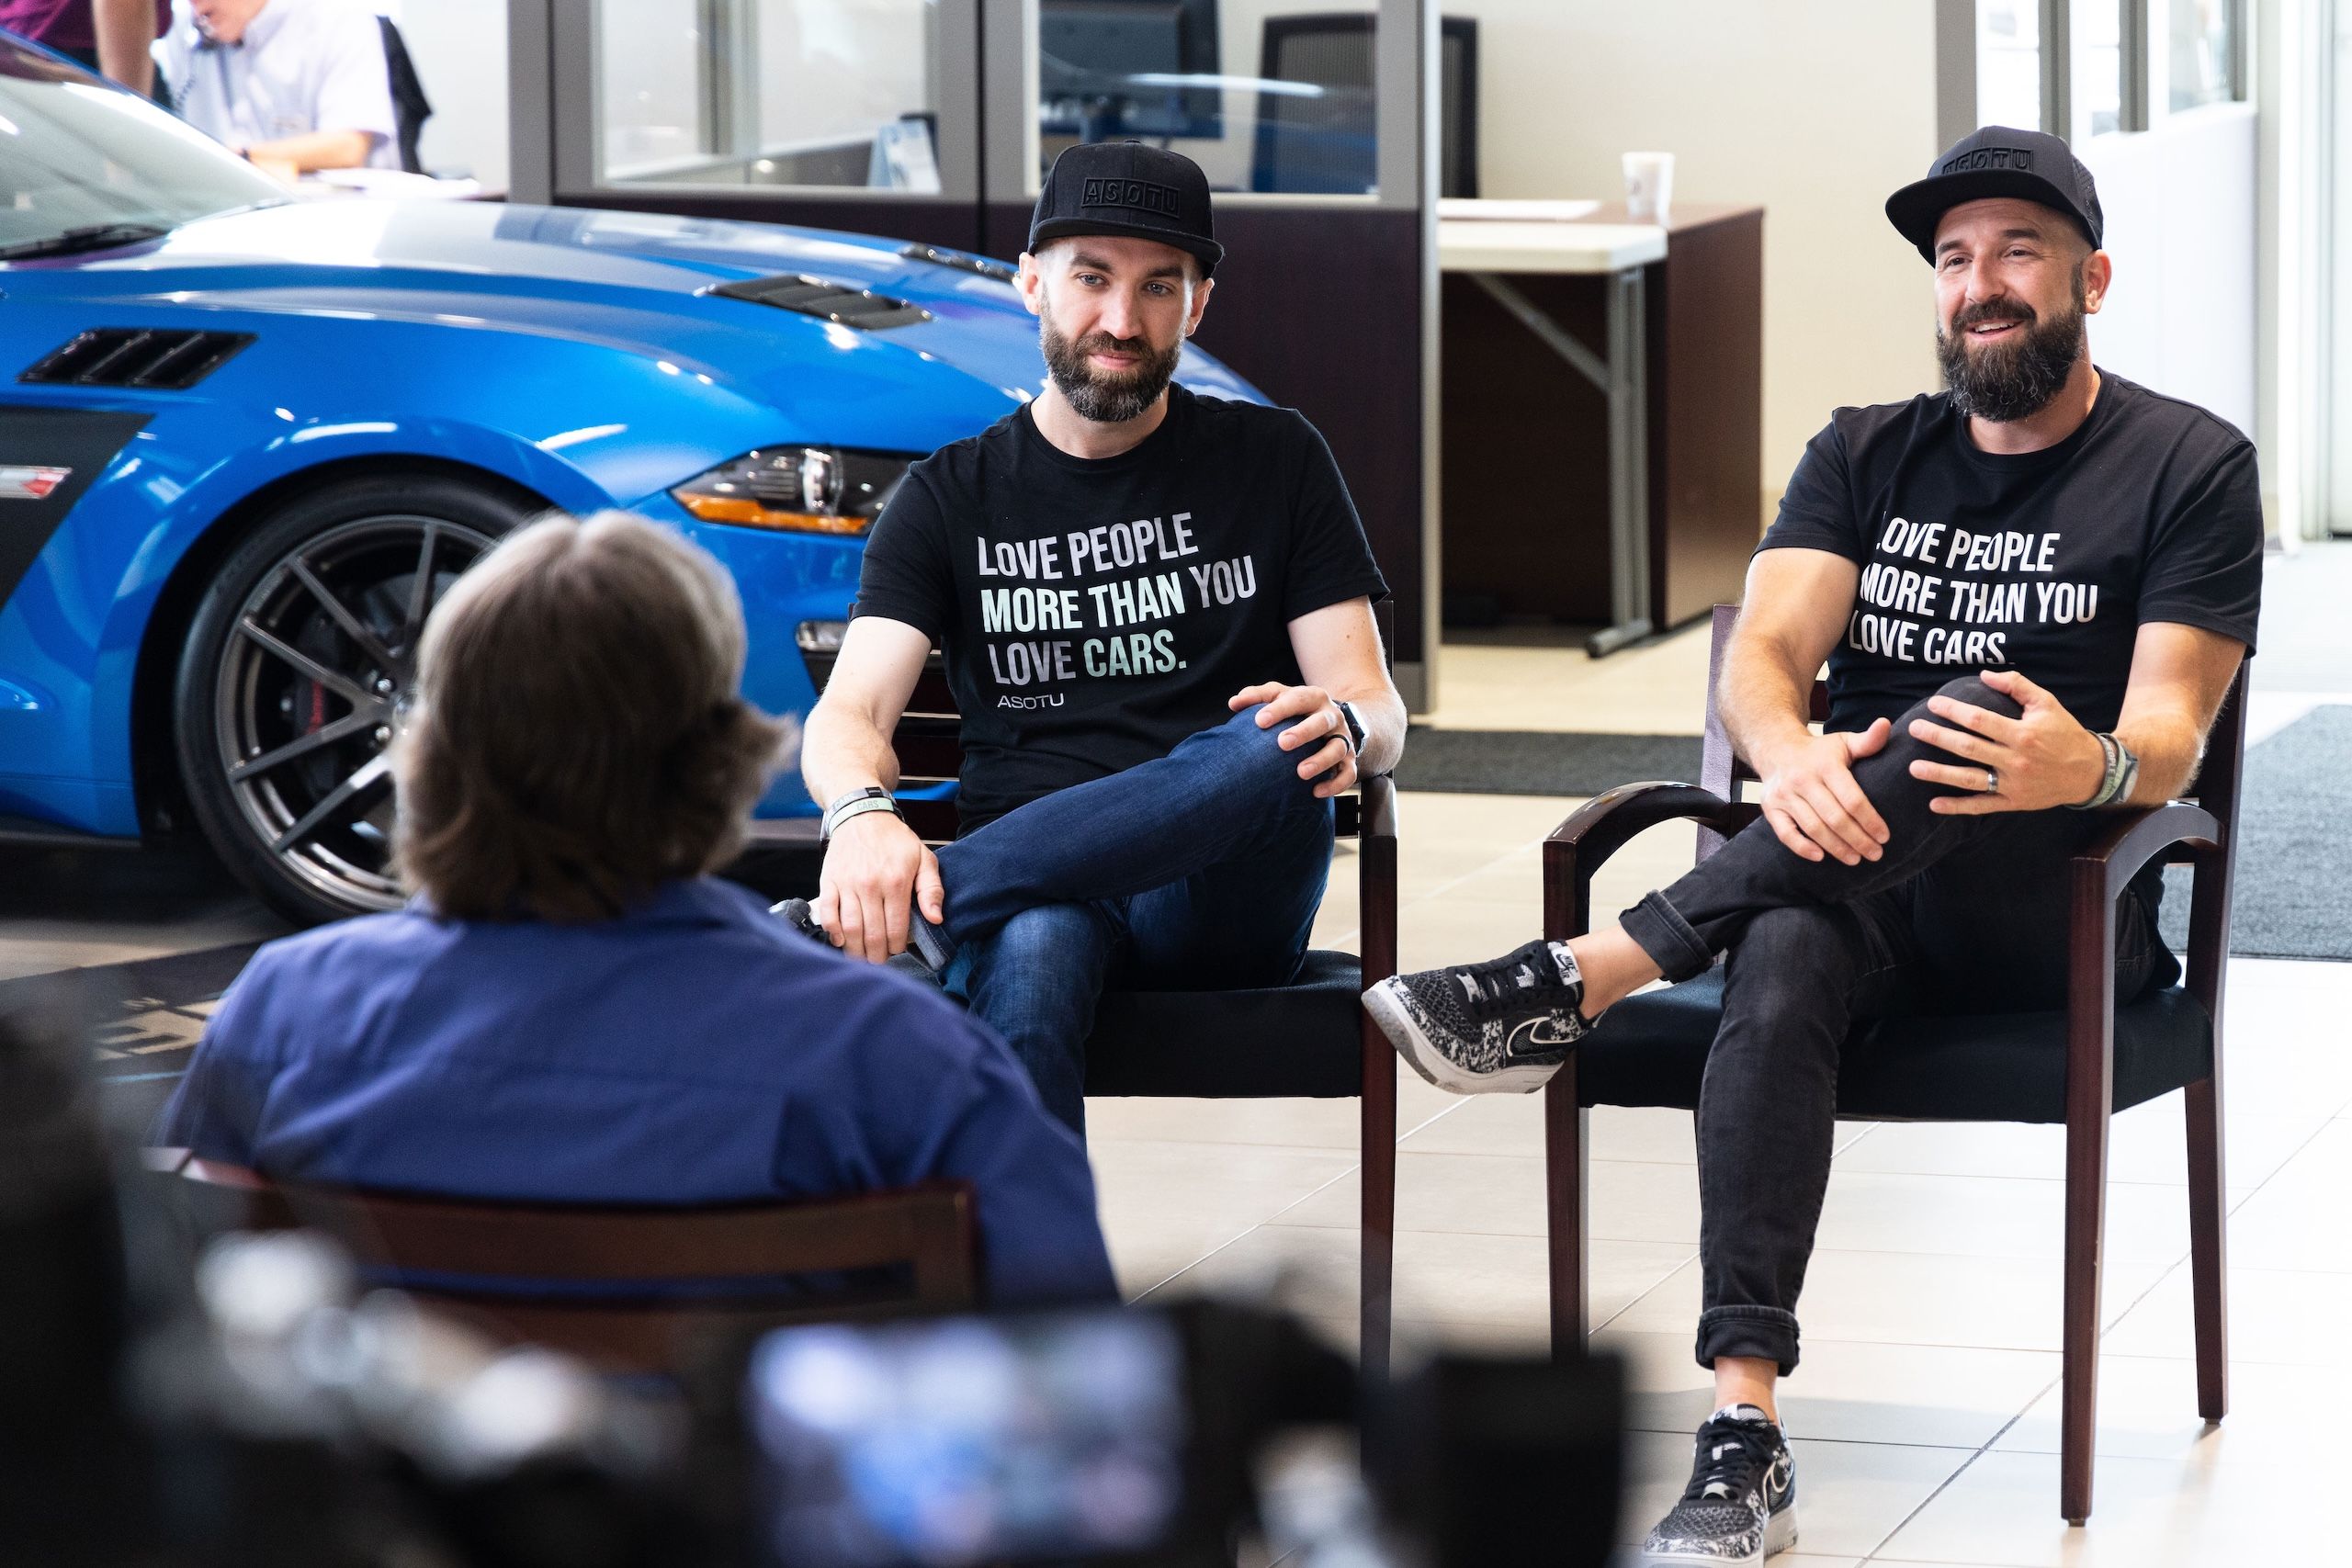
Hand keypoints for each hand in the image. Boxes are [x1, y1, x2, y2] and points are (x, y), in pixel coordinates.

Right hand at [813, 809, 944, 963]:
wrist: (862, 815)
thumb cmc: (895, 840)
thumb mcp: (924, 858)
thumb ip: (932, 889)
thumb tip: (936, 919)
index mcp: (897, 882)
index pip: (896, 927)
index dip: (897, 946)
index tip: (897, 951)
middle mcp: (871, 885)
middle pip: (872, 933)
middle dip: (876, 955)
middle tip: (878, 962)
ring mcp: (847, 884)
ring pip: (850, 928)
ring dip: (855, 950)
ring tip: (861, 958)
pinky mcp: (829, 881)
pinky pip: (828, 913)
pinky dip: (833, 931)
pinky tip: (840, 941)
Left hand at [1228, 681, 1356, 798]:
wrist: (1334, 721)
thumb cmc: (1298, 709)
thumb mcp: (1280, 696)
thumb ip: (1257, 697)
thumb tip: (1234, 703)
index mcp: (1314, 697)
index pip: (1298, 699)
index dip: (1279, 710)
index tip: (1259, 721)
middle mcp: (1332, 716)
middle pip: (1322, 722)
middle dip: (1304, 732)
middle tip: (1282, 743)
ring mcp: (1343, 738)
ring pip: (1338, 748)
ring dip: (1321, 760)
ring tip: (1301, 772)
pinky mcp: (1350, 759)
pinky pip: (1349, 773)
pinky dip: (1336, 784)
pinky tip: (1316, 792)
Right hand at [1756, 720, 1892, 865]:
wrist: (1775, 750)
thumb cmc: (1818, 752)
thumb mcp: (1843, 743)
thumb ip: (1868, 740)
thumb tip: (1885, 724)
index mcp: (1825, 765)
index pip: (1852, 798)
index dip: (1870, 820)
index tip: (1885, 836)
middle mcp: (1802, 780)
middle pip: (1835, 817)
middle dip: (1858, 839)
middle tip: (1876, 854)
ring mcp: (1784, 795)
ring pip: (1814, 828)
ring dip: (1837, 848)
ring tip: (1855, 859)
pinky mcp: (1771, 808)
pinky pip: (1785, 833)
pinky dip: (1801, 847)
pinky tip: (1820, 857)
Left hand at [1908, 669, 2106, 813]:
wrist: (2089, 771)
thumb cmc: (2064, 732)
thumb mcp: (2046, 703)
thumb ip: (2017, 685)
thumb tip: (1985, 675)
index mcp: (2022, 733)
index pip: (1979, 720)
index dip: (1953, 711)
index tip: (1933, 704)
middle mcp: (2015, 759)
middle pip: (1968, 748)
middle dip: (1938, 737)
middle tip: (1913, 728)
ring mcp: (2013, 783)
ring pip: (1969, 778)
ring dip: (1939, 773)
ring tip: (1913, 767)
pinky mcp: (2013, 802)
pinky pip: (1981, 806)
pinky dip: (1957, 807)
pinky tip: (1934, 804)